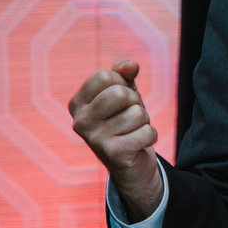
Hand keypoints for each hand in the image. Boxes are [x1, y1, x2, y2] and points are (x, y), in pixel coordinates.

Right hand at [69, 60, 163, 221]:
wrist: (130, 162)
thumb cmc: (124, 120)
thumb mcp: (123, 92)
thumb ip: (124, 74)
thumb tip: (131, 66)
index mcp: (78, 104)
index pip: (106, 76)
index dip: (122, 83)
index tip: (120, 100)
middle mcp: (80, 122)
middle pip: (120, 93)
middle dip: (134, 102)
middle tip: (129, 116)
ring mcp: (95, 139)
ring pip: (137, 113)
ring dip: (143, 121)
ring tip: (132, 131)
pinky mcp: (114, 154)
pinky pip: (148, 132)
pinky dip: (150, 136)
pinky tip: (138, 143)